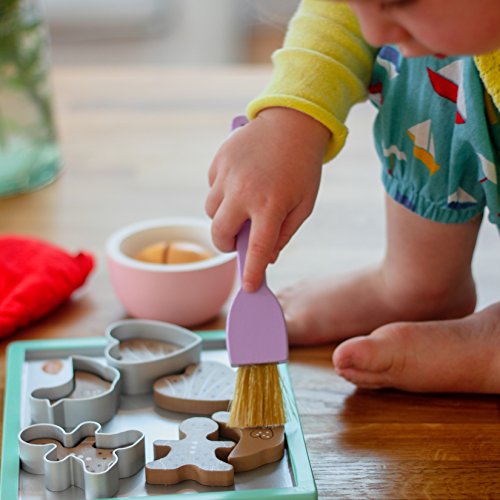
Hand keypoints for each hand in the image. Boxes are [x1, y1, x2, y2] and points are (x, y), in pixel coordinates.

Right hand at [205, 107, 330, 291]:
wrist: (292, 122)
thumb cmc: (302, 168)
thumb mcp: (303, 205)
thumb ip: (284, 234)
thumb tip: (266, 259)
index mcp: (271, 205)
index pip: (256, 249)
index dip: (250, 272)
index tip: (248, 288)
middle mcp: (244, 191)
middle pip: (219, 233)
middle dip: (226, 244)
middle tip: (237, 241)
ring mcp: (228, 175)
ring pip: (210, 211)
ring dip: (223, 216)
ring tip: (242, 204)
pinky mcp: (218, 161)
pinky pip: (211, 188)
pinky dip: (222, 194)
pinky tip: (240, 182)